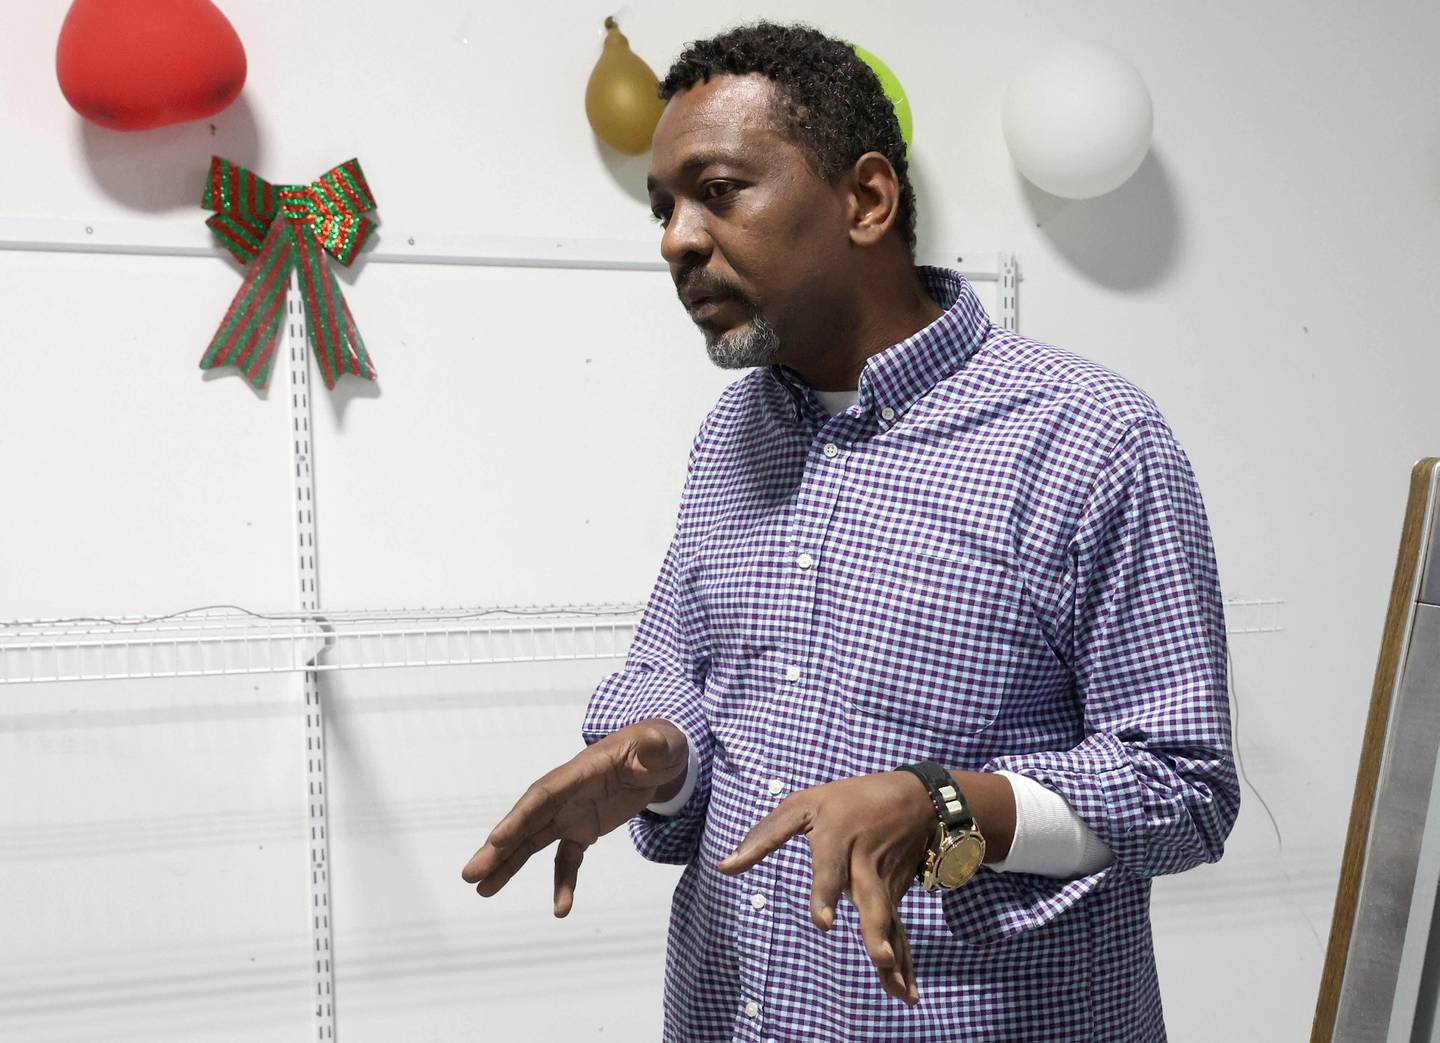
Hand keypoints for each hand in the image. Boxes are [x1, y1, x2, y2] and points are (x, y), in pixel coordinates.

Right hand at [461, 719, 688, 916]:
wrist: (658, 759)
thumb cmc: (657, 748)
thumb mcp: (662, 745)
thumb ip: (655, 748)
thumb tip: (654, 746)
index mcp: (580, 772)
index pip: (544, 795)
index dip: (520, 817)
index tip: (497, 840)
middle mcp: (566, 794)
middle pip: (527, 821)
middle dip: (499, 847)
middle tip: (471, 874)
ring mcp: (571, 813)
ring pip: (533, 842)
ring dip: (508, 865)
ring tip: (483, 890)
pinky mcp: (582, 830)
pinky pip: (566, 860)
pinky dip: (562, 883)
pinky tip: (560, 909)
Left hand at [717, 771, 936, 1005]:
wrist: (915, 798)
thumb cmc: (848, 800)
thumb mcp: (803, 805)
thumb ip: (764, 836)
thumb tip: (724, 867)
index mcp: (837, 841)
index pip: (830, 871)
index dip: (826, 895)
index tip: (824, 923)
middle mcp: (864, 867)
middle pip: (872, 902)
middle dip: (876, 932)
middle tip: (882, 959)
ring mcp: (885, 885)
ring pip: (890, 924)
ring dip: (896, 958)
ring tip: (901, 992)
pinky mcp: (897, 898)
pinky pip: (900, 933)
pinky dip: (907, 964)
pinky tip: (908, 994)